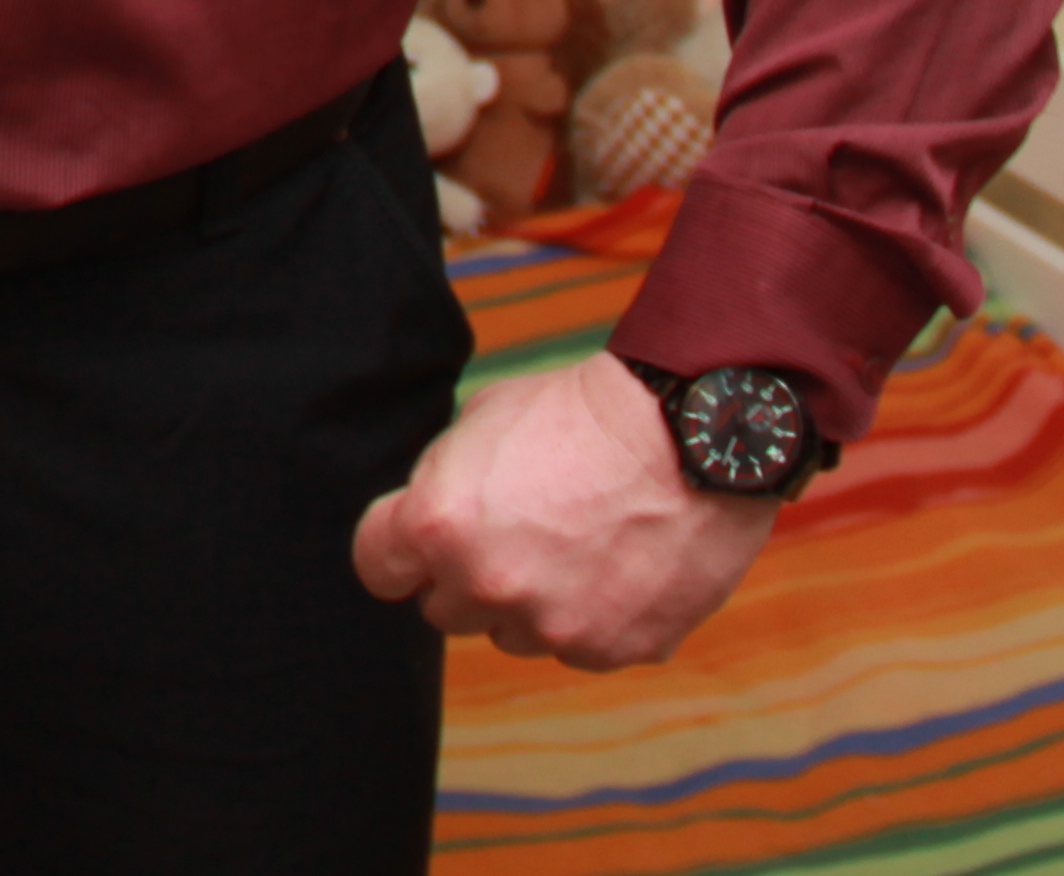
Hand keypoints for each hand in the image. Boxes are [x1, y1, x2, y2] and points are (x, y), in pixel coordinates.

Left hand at [350, 358, 774, 669]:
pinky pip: (578, 647)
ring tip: (575, 542)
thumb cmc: (579, 413)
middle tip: (513, 532)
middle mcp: (487, 586)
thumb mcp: (480, 422)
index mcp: (438, 526)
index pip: (378, 569)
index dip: (398, 550)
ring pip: (512, 634)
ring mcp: (551, 626)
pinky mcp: (611, 649)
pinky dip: (591, 617)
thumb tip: (424, 523)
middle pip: (443, 610)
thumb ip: (441, 486)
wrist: (686, 431)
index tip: (418, 543)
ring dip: (529, 603)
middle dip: (466, 577)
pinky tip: (618, 565)